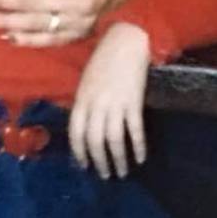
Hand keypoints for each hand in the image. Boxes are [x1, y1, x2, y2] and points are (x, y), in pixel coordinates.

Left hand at [70, 22, 149, 178]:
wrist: (126, 42)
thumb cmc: (104, 60)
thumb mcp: (86, 81)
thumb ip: (84, 103)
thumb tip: (85, 127)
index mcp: (82, 99)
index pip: (75, 133)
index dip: (79, 152)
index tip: (84, 165)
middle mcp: (96, 105)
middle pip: (94, 140)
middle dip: (99, 161)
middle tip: (105, 175)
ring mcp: (115, 105)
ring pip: (114, 140)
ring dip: (118, 159)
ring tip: (122, 172)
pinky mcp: (134, 103)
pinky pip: (135, 131)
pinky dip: (138, 146)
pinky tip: (140, 157)